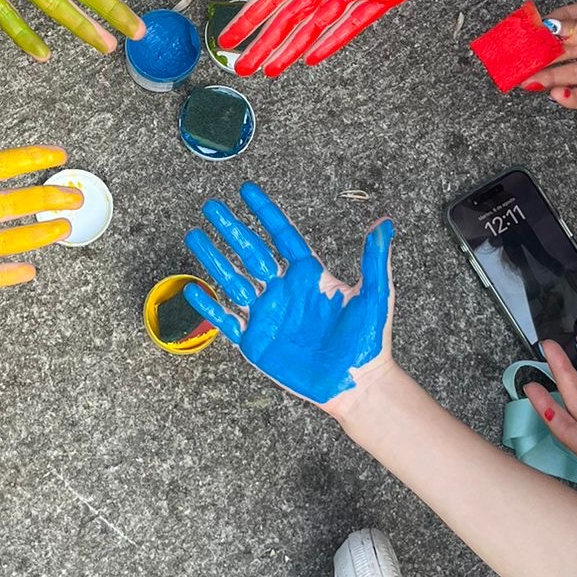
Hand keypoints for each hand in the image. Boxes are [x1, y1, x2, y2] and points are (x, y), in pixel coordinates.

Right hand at [184, 183, 394, 405]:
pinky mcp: (256, 343)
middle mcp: (284, 291)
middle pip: (250, 252)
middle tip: (210, 206)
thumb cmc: (369, 342)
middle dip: (230, 229)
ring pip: (233, 280)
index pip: (281, 236)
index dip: (265, 213)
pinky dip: (209, 307)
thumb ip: (374, 259)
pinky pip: (227, 321)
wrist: (357, 385)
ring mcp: (267, 316)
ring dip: (213, 258)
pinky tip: (193, 289)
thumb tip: (384, 223)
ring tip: (193, 236)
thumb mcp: (375, 296)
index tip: (247, 191)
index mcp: (308, 276)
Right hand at [221, 0, 479, 75]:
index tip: (232, 32)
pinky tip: (310, 59)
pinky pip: (352, 26)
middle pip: (291, 13)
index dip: (253, 10)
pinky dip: (331, 42)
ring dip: (289, 47)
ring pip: (315, 25)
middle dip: (263, 39)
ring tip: (266, 70)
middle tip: (240, 63)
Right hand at [533, 0, 576, 106]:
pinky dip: (576, 97)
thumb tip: (550, 28)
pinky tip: (558, 96)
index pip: (570, 19)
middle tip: (519, 63)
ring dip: (553, 77)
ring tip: (529, 82)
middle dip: (544, 56)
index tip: (524, 33)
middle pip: (570, 48)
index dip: (547, 27)